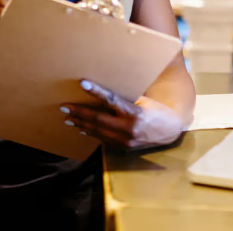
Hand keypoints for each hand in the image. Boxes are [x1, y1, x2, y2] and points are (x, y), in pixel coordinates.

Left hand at [61, 80, 182, 150]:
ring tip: (67, 118)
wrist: (168, 132)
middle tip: (64, 106)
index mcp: (134, 112)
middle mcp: (128, 128)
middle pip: (98, 119)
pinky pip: (102, 139)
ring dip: (81, 123)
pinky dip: (91, 132)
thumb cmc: (154, 110)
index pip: (111, 100)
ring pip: (97, 131)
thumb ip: (123, 99)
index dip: (95, 91)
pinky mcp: (122, 148)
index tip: (82, 83)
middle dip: (79, 112)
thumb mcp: (142, 100)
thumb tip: (103, 91)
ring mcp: (124, 141)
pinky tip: (81, 128)